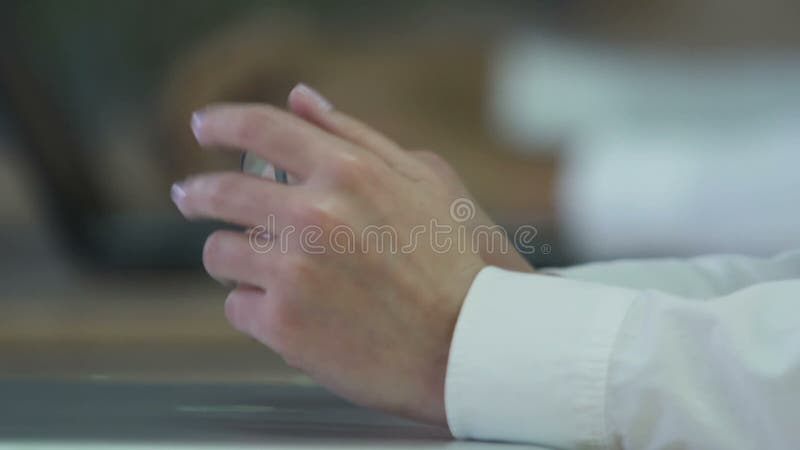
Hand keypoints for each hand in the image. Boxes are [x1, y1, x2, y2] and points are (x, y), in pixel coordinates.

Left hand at [172, 84, 488, 424]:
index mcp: (348, 172)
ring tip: (265, 271)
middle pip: (221, 192)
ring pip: (220, 252)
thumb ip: (357, 136)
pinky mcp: (282, 324)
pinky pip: (236, 305)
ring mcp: (293, 271)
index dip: (223, 123)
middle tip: (190, 197)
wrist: (464, 348)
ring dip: (235, 258)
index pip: (263, 128)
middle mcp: (314, 215)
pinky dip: (255, 307)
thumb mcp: (423, 182)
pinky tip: (290, 312)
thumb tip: (302, 98)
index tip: (203, 127)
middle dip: (198, 193)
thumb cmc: (450, 263)